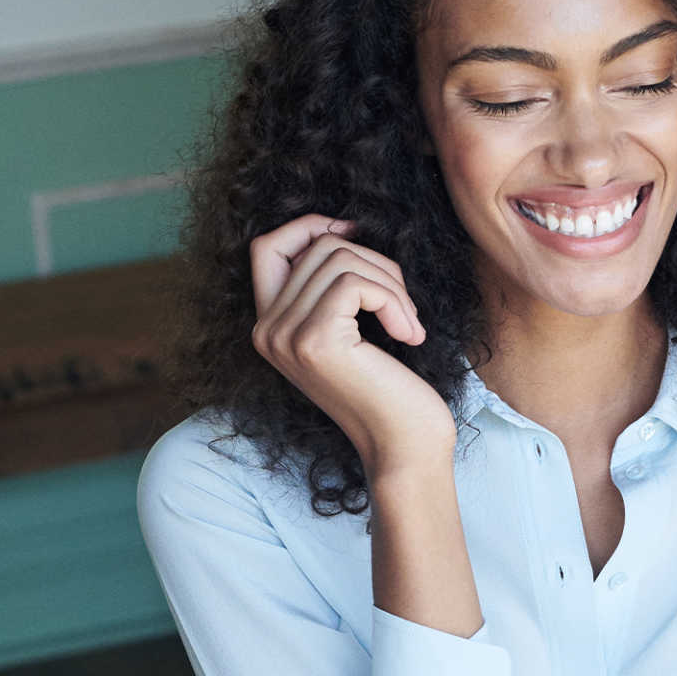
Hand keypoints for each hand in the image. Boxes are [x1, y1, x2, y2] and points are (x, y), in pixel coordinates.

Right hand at [248, 213, 456, 475]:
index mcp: (269, 328)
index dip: (310, 227)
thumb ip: (331, 288)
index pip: (267, 246)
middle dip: (375, 263)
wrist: (405, 448)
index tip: (354, 233)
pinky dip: (395, 301)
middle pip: (318, 247)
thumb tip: (341, 228)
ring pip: (341, 259)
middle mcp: (266, 331)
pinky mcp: (315, 341)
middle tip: (403, 308)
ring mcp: (286, 336)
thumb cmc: (389, 391)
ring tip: (409, 325)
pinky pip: (357, 283)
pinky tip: (410, 336)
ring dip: (391, 284)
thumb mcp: (351, 331)